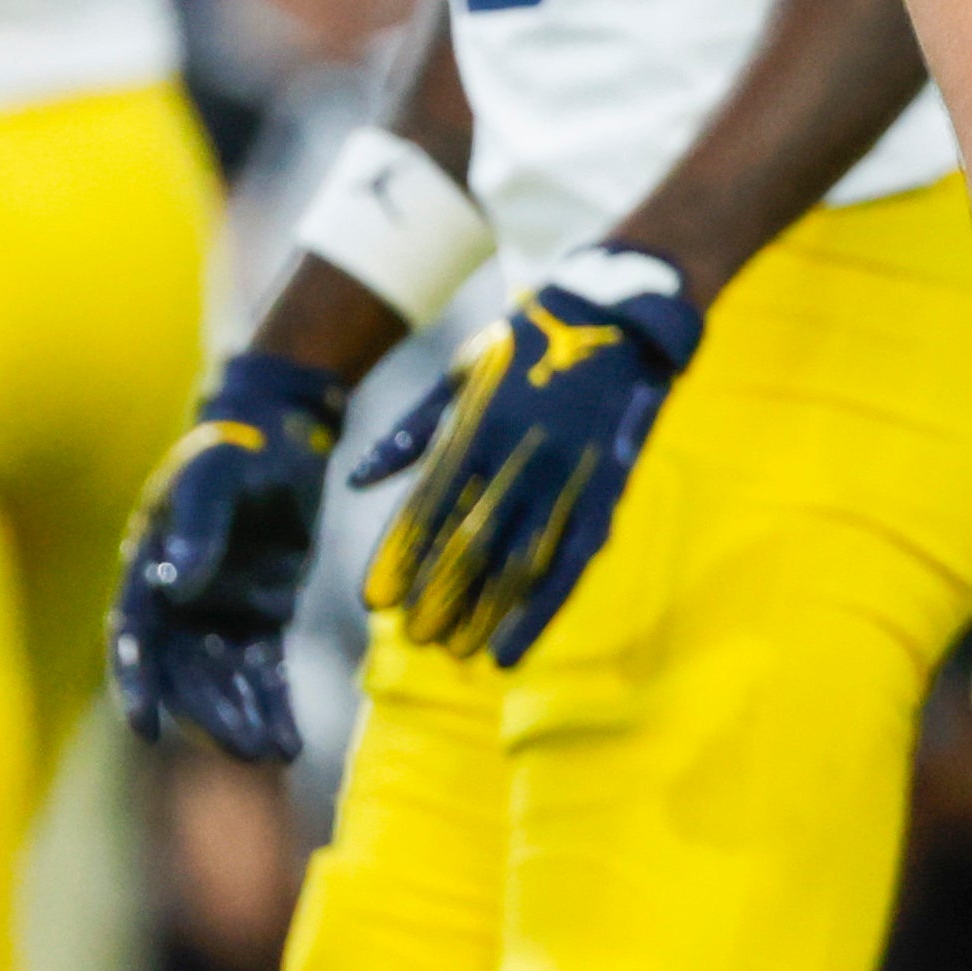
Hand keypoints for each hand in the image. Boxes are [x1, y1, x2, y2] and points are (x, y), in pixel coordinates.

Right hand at [112, 352, 349, 758]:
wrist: (282, 434)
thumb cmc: (236, 449)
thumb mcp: (215, 479)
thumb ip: (197, 528)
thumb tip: (175, 587)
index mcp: (151, 572)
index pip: (135, 638)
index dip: (136, 683)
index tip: (145, 728)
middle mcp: (179, 603)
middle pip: (188, 672)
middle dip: (211, 714)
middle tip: (243, 748)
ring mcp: (222, 613)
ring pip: (227, 680)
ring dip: (245, 718)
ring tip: (273, 754)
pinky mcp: (264, 618)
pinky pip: (265, 671)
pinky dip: (275, 705)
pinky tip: (291, 742)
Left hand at [357, 247, 701, 666]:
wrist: (615, 319)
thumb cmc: (524, 345)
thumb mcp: (459, 372)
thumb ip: (411, 431)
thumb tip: (356, 481)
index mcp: (477, 425)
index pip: (428, 507)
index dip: (399, 559)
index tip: (373, 603)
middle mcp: (519, 457)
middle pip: (470, 543)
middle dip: (438, 596)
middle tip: (413, 637)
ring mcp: (564, 478)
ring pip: (519, 563)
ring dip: (484, 614)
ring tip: (456, 651)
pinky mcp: (602, 494)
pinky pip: (569, 565)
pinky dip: (539, 614)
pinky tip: (511, 650)